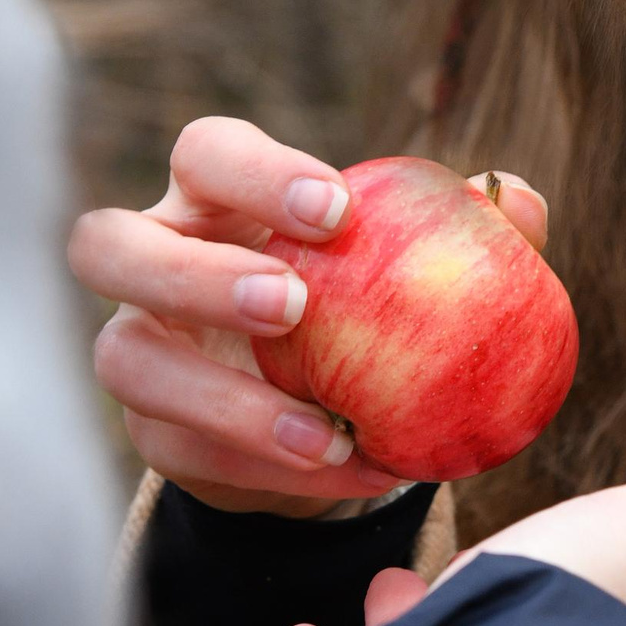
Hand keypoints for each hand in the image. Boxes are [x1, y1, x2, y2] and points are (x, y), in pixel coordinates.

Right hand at [67, 115, 547, 512]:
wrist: (321, 410)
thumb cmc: (367, 303)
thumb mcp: (412, 264)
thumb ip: (466, 230)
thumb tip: (517, 198)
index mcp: (213, 198)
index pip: (207, 153)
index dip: (257, 171)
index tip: (337, 208)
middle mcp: (150, 261)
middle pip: (107, 243)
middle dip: (195, 273)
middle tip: (291, 306)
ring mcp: (135, 347)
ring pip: (123, 361)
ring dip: (223, 398)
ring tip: (325, 429)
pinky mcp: (149, 431)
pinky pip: (184, 453)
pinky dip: (271, 470)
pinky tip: (352, 471)